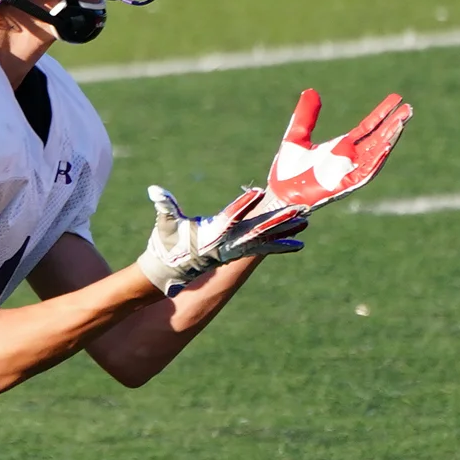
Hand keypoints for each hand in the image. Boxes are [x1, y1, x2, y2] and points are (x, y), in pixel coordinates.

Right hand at [136, 185, 307, 295]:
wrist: (170, 270)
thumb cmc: (167, 244)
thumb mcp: (165, 224)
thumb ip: (164, 207)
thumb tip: (154, 189)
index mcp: (211, 234)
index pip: (230, 217)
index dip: (243, 205)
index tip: (259, 192)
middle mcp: (228, 244)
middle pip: (258, 229)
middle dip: (278, 219)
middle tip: (298, 210)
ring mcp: (235, 249)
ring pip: (265, 238)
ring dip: (286, 229)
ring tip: (305, 220)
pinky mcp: (239, 252)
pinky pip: (264, 249)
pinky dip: (281, 245)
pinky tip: (299, 242)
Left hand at [262, 89, 411, 212]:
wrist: (280, 193)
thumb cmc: (288, 171)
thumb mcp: (296, 135)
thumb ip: (305, 115)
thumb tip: (311, 91)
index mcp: (342, 146)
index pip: (369, 127)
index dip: (383, 113)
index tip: (397, 99)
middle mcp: (351, 158)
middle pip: (378, 137)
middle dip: (394, 124)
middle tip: (409, 108)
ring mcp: (350, 171)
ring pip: (376, 152)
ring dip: (390, 137)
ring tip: (402, 122)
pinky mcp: (345, 184)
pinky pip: (366, 171)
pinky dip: (377, 159)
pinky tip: (387, 145)